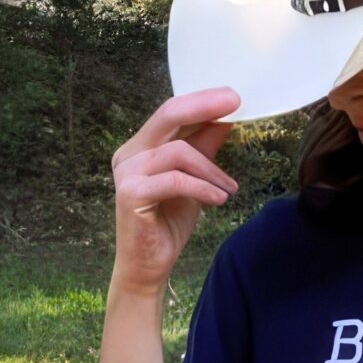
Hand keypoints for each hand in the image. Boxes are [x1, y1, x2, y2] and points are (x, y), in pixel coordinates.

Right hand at [112, 86, 241, 294]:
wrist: (148, 267)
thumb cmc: (168, 223)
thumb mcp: (194, 180)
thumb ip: (204, 149)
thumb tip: (225, 119)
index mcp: (140, 146)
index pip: (171, 112)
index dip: (201, 100)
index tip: (232, 96)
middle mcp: (128, 153)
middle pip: (168, 115)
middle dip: (204, 106)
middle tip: (235, 103)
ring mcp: (126, 172)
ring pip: (177, 151)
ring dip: (211, 169)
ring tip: (230, 188)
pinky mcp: (130, 193)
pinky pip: (175, 180)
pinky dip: (202, 187)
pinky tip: (219, 199)